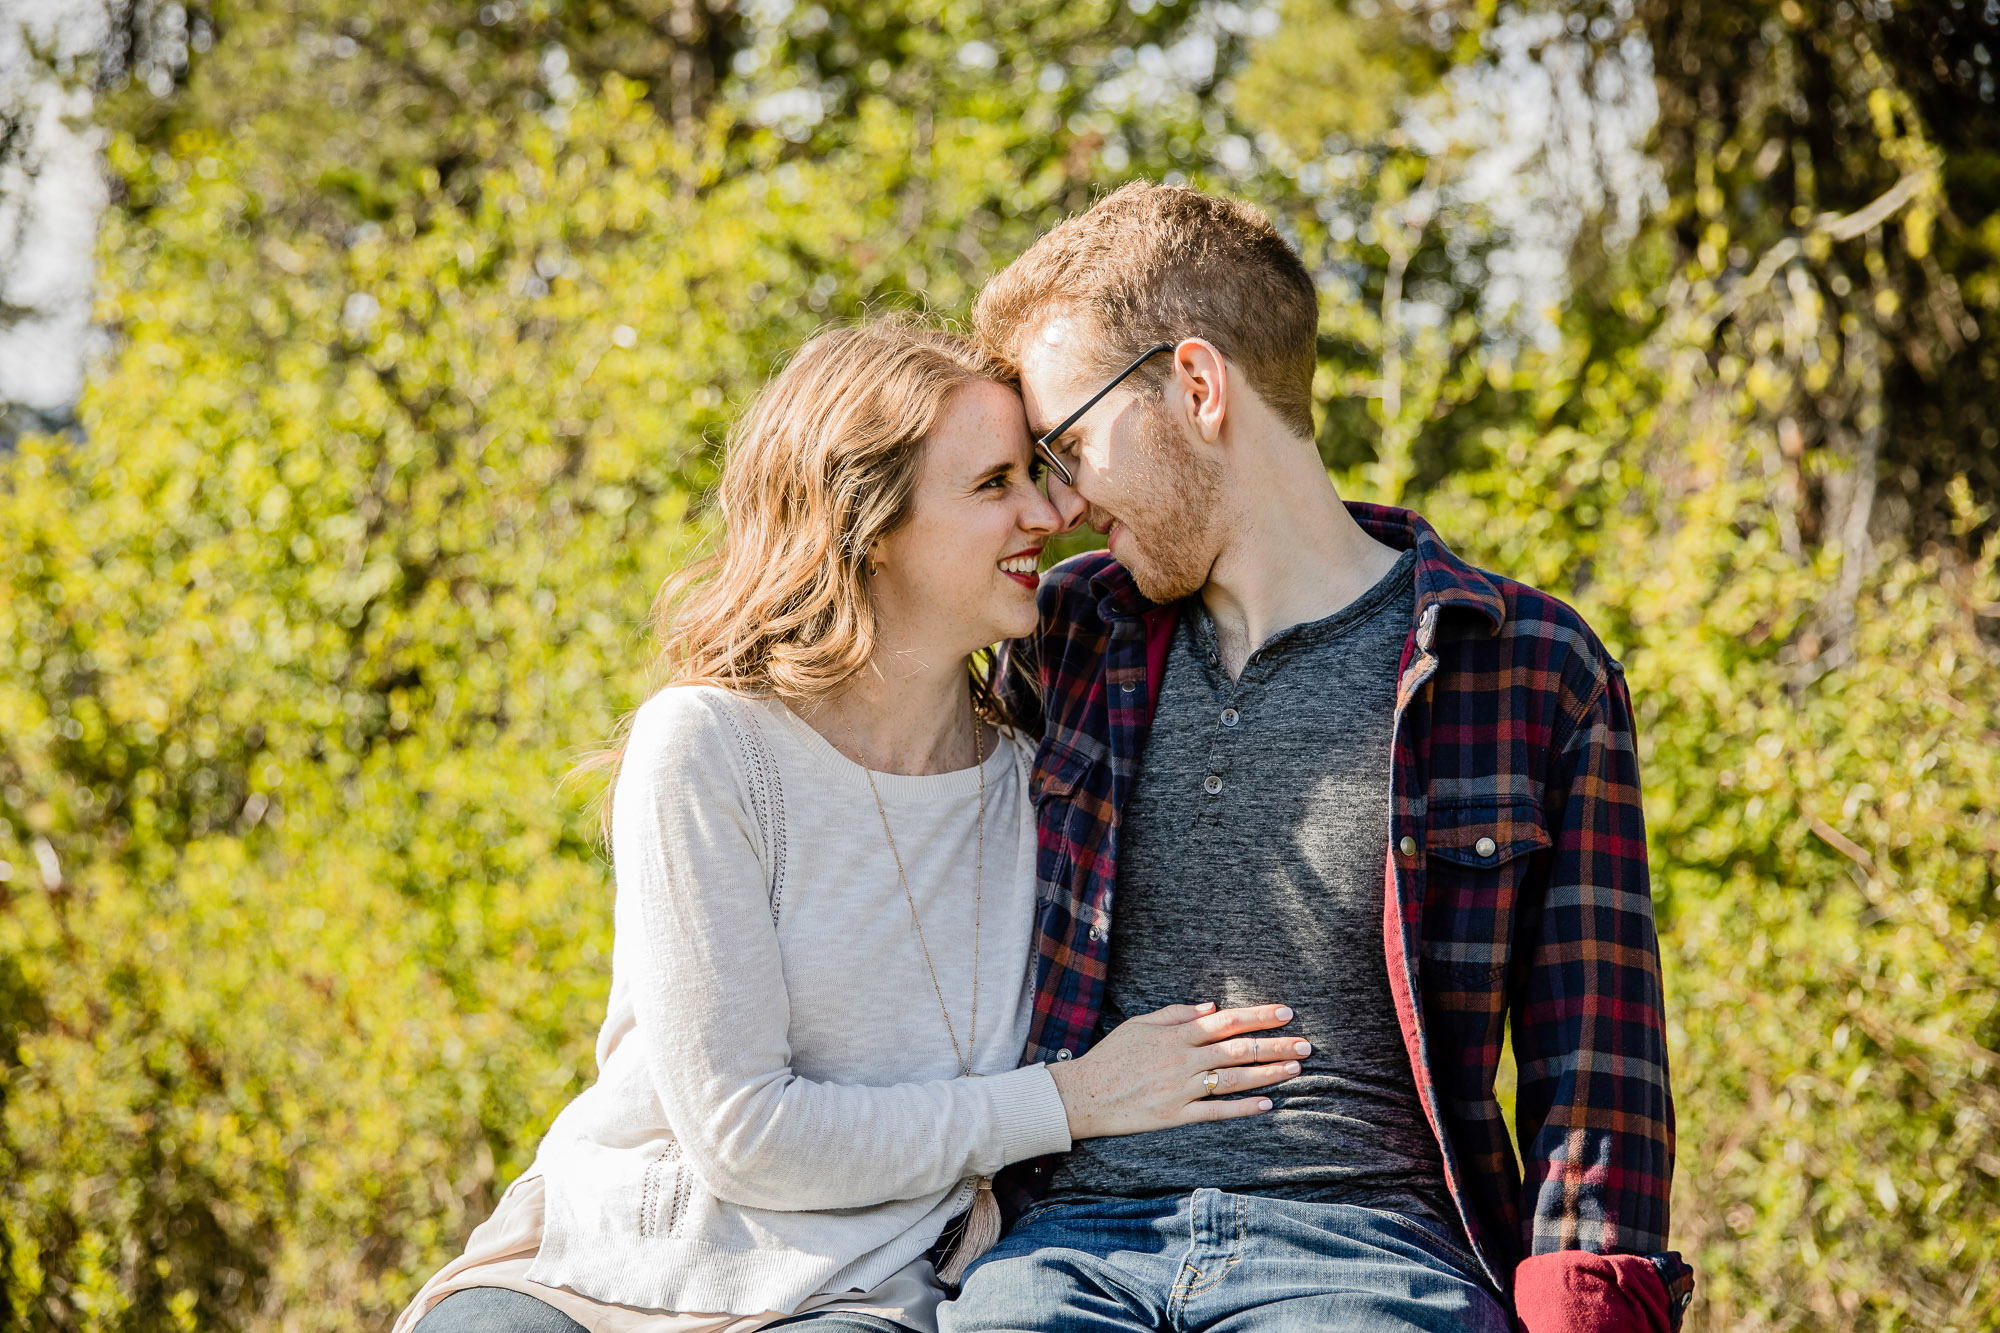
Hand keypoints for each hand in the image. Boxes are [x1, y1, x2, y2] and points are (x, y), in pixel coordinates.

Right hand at [1046, 1002, 1307, 1139]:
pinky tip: (1267, 1104)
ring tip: (1296, 1068)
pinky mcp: (1175, 1116)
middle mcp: (1183, 1060)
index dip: (1259, 1017)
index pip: (1226, 1021)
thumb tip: (1212, 1007)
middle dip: (1276, 1045)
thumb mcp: (1139, 1024)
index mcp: (1176, 1035)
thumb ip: (1176, 1014)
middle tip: (1306, 1044)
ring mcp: (1181, 1090)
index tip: (1286, 1012)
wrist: (1083, 1095)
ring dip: (1268, 1074)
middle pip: (1238, 1050)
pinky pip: (1216, 1112)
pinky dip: (1243, 1108)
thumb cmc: (1110, 1056)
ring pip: (1234, 1080)